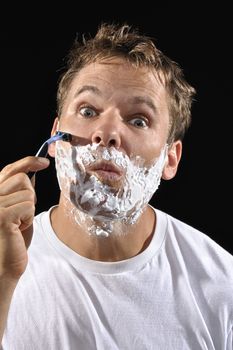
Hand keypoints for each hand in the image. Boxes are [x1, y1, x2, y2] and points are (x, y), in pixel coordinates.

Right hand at [0, 156, 49, 279]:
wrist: (2, 267)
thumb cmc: (11, 240)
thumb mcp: (16, 211)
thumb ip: (18, 193)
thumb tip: (31, 174)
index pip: (10, 170)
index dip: (28, 162)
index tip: (44, 161)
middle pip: (22, 179)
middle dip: (30, 196)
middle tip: (22, 215)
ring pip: (28, 194)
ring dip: (29, 211)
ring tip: (17, 225)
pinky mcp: (2, 216)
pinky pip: (29, 206)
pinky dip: (29, 219)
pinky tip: (18, 230)